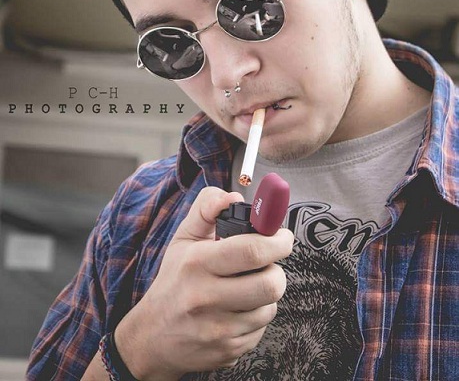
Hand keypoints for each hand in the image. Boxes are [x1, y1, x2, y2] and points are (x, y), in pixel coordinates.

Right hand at [115, 186, 293, 379]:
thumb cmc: (173, 280)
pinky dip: (256, 317)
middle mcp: (206, 297)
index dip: (277, 241)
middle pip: (269, 284)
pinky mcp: (227, 351)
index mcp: (197, 263)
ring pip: (269, 308)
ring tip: (247, 287)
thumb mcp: (183, 238)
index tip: (283, 237)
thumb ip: (207, 208)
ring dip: (266, 295)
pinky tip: (238, 310)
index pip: (251, 250)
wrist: (152, 336)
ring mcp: (217, 329)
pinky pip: (260, 330)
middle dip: (277, 270)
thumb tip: (234, 196)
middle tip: (268, 264)